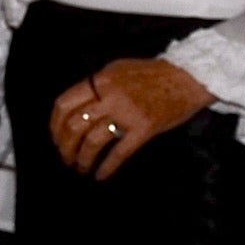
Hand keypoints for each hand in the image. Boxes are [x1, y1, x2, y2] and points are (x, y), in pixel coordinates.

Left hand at [43, 56, 211, 182]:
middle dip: (65, 146)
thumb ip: (96, 86)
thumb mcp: (117, 70)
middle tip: (66, 157)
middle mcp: (109, 97)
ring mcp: (127, 114)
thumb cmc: (153, 73)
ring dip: (82, 159)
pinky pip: (119, 153)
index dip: (55, 125)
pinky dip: (107, 167)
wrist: (188, 78)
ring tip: (80, 168)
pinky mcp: (144, 129)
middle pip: (74, 126)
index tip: (55, 137)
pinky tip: (100, 175)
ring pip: (92, 142)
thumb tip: (77, 105)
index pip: (64, 104)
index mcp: (100, 81)